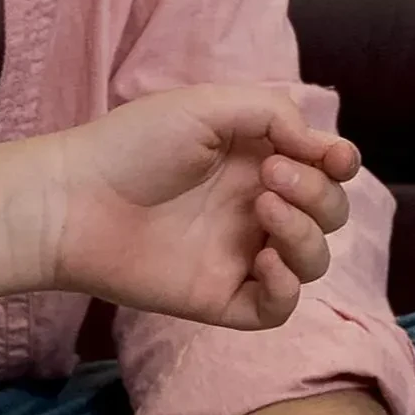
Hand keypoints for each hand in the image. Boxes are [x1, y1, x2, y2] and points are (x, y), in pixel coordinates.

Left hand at [30, 85, 358, 329]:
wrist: (74, 200)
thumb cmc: (132, 144)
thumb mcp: (207, 106)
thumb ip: (273, 113)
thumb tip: (322, 147)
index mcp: (257, 161)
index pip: (325, 169)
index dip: (341, 164)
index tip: (334, 158)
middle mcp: (255, 208)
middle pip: (328, 214)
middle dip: (317, 195)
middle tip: (269, 177)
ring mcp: (240, 254)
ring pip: (313, 261)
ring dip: (305, 235)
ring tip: (263, 212)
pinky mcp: (221, 297)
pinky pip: (278, 307)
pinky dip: (287, 288)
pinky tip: (264, 262)